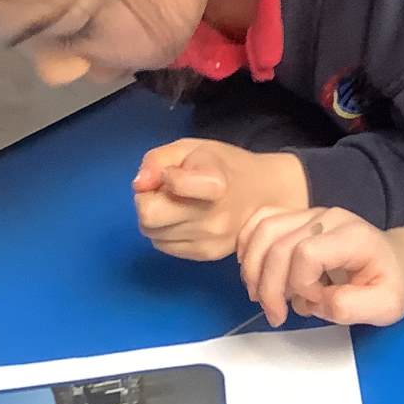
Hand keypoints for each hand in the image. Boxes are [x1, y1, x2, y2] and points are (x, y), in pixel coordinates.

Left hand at [132, 139, 307, 261]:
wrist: (264, 194)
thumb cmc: (223, 165)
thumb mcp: (190, 148)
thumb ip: (157, 160)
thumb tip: (139, 186)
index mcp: (215, 184)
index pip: (172, 185)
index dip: (162, 176)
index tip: (175, 172)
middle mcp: (214, 218)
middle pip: (148, 217)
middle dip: (148, 201)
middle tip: (166, 192)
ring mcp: (211, 241)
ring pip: (152, 235)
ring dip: (156, 219)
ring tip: (180, 205)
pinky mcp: (207, 256)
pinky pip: (164, 246)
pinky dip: (166, 232)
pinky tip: (186, 220)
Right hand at [235, 207, 403, 327]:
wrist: (398, 263)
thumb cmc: (391, 284)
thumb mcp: (386, 306)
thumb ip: (351, 308)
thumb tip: (314, 302)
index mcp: (353, 236)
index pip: (307, 253)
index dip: (301, 284)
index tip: (316, 302)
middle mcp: (328, 218)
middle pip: (278, 243)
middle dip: (269, 286)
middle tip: (275, 315)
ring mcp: (310, 214)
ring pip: (263, 229)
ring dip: (253, 268)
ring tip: (260, 296)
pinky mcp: (298, 219)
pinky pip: (261, 221)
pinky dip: (248, 246)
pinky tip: (252, 272)